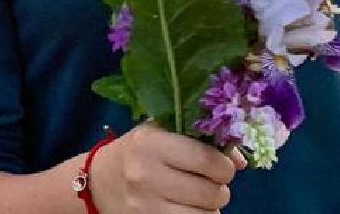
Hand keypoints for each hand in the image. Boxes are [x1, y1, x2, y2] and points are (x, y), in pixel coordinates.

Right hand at [91, 120, 242, 212]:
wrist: (99, 181)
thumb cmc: (138, 151)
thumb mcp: (162, 133)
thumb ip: (200, 139)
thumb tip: (240, 161)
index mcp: (151, 142)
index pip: (207, 160)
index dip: (224, 166)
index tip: (221, 167)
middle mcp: (146, 174)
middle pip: (212, 193)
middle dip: (219, 190)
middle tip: (211, 183)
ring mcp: (145, 205)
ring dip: (210, 209)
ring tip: (197, 198)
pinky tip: (187, 209)